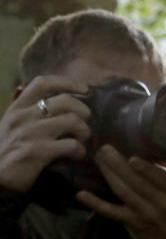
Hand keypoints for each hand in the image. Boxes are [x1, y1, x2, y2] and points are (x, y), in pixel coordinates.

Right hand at [0, 75, 90, 192]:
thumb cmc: (5, 151)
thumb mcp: (9, 125)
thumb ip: (23, 110)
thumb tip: (28, 90)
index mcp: (16, 108)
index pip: (42, 83)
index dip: (67, 82)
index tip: (85, 89)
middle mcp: (23, 117)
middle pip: (65, 101)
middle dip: (83, 111)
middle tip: (83, 124)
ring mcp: (30, 134)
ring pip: (73, 121)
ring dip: (84, 132)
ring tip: (80, 141)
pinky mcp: (38, 152)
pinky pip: (72, 145)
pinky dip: (80, 151)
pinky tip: (75, 155)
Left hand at [75, 145, 165, 238]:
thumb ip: (164, 169)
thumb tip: (147, 143)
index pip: (163, 178)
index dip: (147, 169)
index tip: (132, 157)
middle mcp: (164, 204)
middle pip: (139, 184)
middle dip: (120, 165)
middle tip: (106, 149)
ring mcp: (147, 214)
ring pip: (124, 193)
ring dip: (109, 175)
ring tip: (99, 159)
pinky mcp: (132, 223)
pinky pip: (112, 212)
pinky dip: (96, 203)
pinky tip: (82, 194)